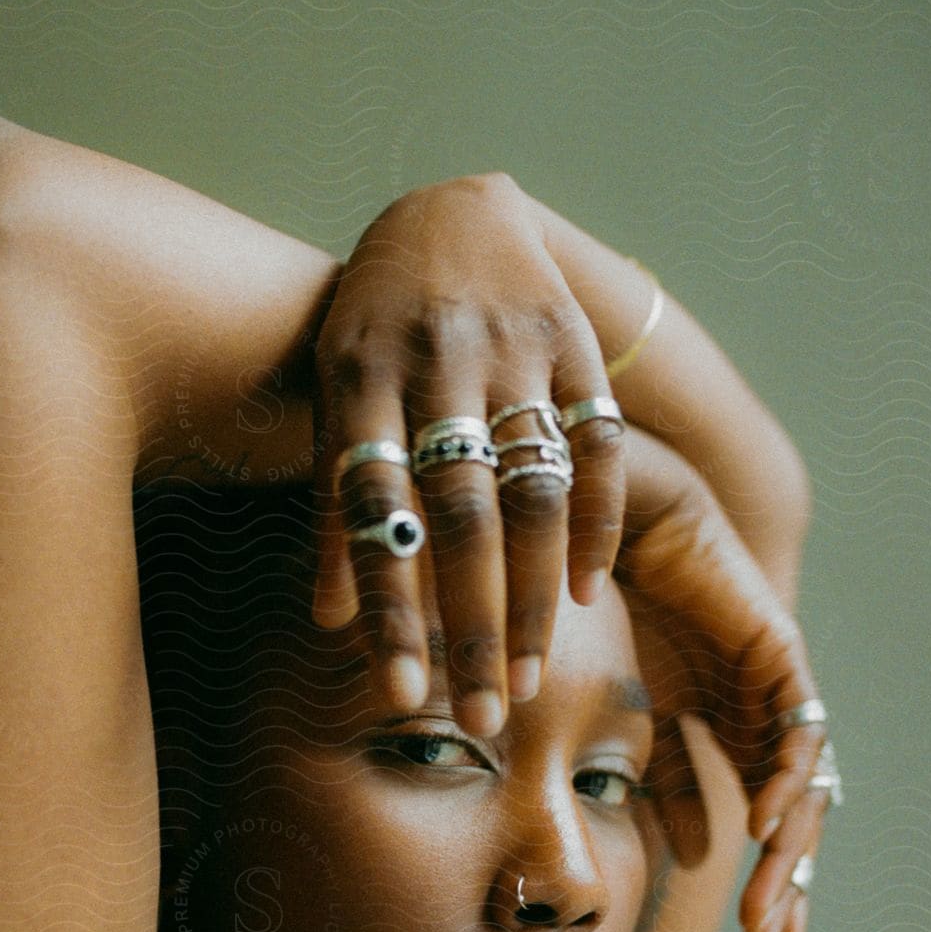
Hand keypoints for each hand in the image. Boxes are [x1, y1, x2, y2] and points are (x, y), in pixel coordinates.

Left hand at [310, 173, 626, 736]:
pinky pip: (598, 447)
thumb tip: (332, 623)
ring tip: (529, 682)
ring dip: (535, 597)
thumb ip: (334, 504)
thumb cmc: (372, 331)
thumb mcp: (332, 401)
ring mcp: (512, 349)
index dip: (390, 610)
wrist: (448, 213)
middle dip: (473, 627)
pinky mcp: (574, 342)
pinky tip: (588, 596)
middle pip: (462, 517)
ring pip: (534, 493)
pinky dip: (598, 525)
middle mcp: (436, 361)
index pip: (374, 516)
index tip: (402, 697)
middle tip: (483, 718)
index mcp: (358, 378)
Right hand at [615, 427, 828, 931]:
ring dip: (789, 850)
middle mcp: (758, 714)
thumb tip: (698, 858)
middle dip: (787, 885)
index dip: (769, 885)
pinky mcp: (778, 652)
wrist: (598, 530)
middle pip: (791, 815)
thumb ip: (666, 784)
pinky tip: (763, 824)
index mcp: (724, 732)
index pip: (763, 824)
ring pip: (803, 785)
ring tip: (769, 907)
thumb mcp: (631, 722)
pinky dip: (783, 780)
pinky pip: (797, 730)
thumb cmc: (600, 614)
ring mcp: (773, 686)